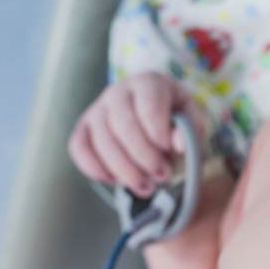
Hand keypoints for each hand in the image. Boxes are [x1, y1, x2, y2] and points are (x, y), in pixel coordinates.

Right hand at [68, 71, 206, 196]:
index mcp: (149, 82)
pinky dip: (95, 168)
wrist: (150, 108)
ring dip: (124, 169)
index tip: (171, 152)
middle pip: (124, 126)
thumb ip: (190, 127)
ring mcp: (97, 108)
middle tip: (161, 175)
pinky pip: (79, 148)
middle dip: (144, 157)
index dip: (159, 135)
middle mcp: (118, 91)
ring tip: (145, 186)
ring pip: (103, 141)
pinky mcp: (83, 126)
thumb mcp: (190, 115)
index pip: (150, 108)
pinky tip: (116, 181)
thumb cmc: (172, 113)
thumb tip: (178, 144)